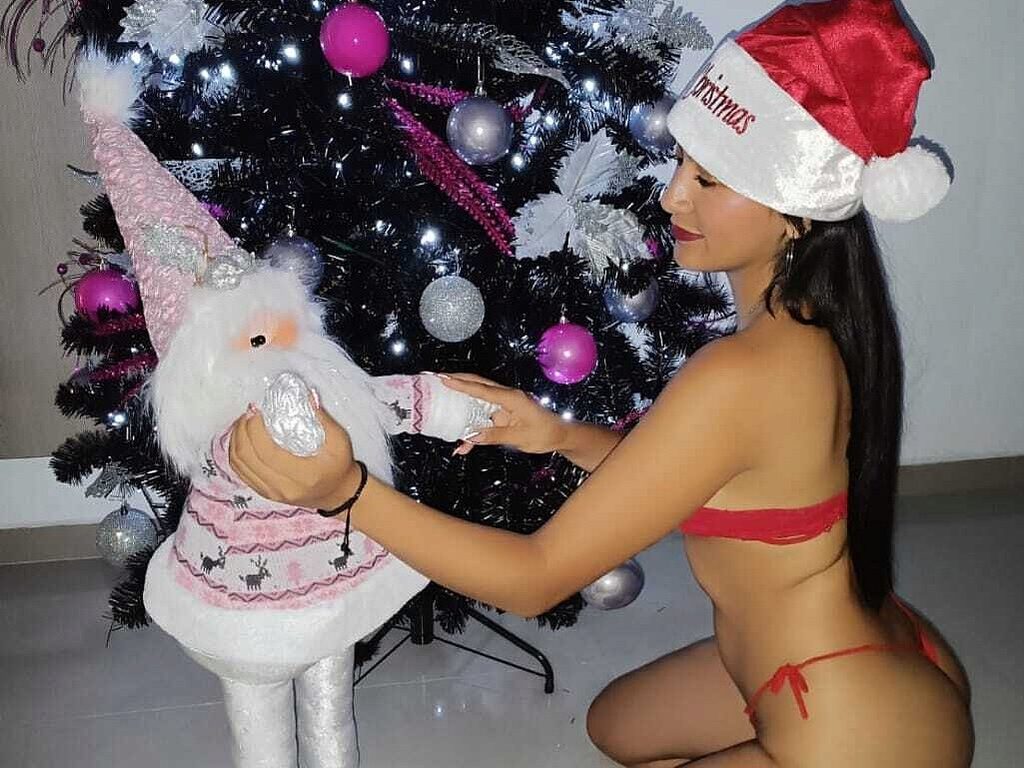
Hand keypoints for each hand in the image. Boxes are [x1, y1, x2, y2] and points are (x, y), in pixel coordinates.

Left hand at [228, 406, 361, 510]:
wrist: (339, 493)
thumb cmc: (340, 466)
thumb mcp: (339, 440)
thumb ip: (321, 418)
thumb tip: (305, 395)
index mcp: (302, 475)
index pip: (267, 452)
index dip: (255, 429)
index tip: (258, 410)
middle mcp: (282, 487)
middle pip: (247, 457)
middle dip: (243, 430)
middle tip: (250, 412)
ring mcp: (271, 492)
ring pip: (239, 464)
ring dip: (236, 439)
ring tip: (244, 422)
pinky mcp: (264, 492)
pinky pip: (240, 472)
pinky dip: (236, 452)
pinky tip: (242, 438)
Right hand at [439, 374, 568, 455]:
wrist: (559, 435)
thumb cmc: (544, 434)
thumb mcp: (520, 437)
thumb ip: (494, 435)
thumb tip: (471, 436)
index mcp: (511, 398)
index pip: (482, 390)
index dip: (461, 385)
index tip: (443, 379)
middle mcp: (505, 397)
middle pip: (476, 386)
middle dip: (456, 382)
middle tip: (434, 378)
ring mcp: (503, 404)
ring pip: (476, 400)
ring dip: (459, 402)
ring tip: (438, 398)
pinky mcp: (502, 414)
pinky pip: (483, 418)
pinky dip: (472, 431)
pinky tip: (462, 447)